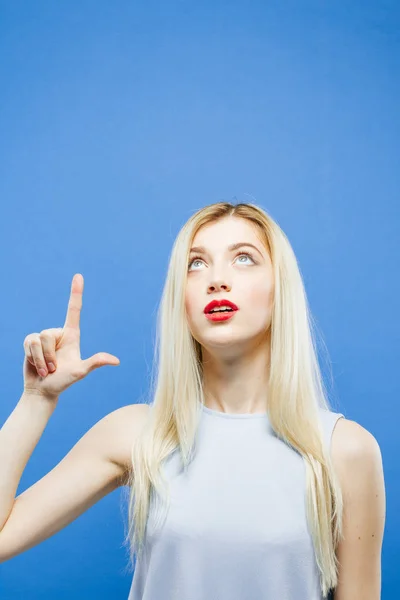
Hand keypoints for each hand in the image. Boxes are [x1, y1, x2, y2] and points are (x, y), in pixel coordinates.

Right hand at [23, 274, 119, 398]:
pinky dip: (34, 358)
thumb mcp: (80, 371)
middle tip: (55, 368)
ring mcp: (43, 337)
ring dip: (42, 359)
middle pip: (50, 333)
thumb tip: (116, 360)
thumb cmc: (64, 382)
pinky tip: (37, 366)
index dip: (76, 292)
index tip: (78, 276)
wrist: (43, 390)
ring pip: (39, 339)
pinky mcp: (30, 342)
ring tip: (47, 369)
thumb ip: (95, 363)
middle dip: (50, 355)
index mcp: (72, 335)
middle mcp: (57, 333)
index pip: (74, 310)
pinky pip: (29, 343)